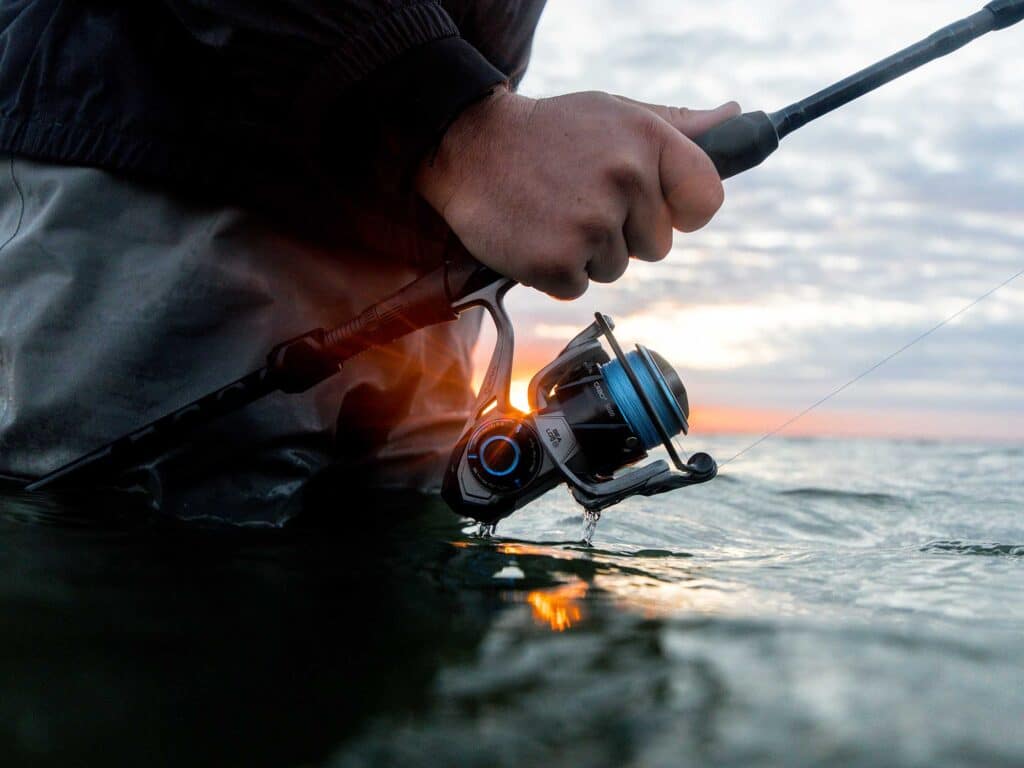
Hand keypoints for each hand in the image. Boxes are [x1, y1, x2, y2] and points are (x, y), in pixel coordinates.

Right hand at [416, 87, 739, 298]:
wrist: (468, 147)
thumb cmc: (550, 133)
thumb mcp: (615, 113)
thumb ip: (678, 126)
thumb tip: (735, 119)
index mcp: (649, 140)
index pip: (706, 200)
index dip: (677, 211)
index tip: (649, 204)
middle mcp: (626, 180)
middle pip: (657, 246)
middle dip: (623, 233)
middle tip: (579, 199)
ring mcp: (592, 224)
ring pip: (615, 268)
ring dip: (586, 252)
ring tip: (553, 212)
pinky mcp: (557, 261)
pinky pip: (578, 287)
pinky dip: (556, 271)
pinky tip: (535, 234)